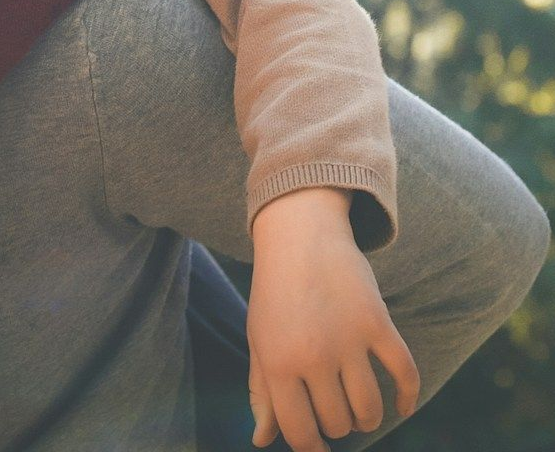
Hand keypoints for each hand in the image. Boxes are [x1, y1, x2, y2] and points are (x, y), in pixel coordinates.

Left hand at [247, 188, 419, 451]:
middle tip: (331, 407)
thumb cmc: (275, 293)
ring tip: (358, 409)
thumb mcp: (259, 339)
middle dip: (337, 424)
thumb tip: (262, 441)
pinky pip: (405, 375)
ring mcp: (348, 339)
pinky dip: (407, 398)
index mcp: (277, 362)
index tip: (317, 443)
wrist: (299, 235)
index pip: (300, 433)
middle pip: (339, 423)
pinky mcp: (378, 322)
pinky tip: (400, 406)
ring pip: (370, 410)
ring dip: (367, 418)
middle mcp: (313, 355)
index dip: (311, 447)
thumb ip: (262, 392)